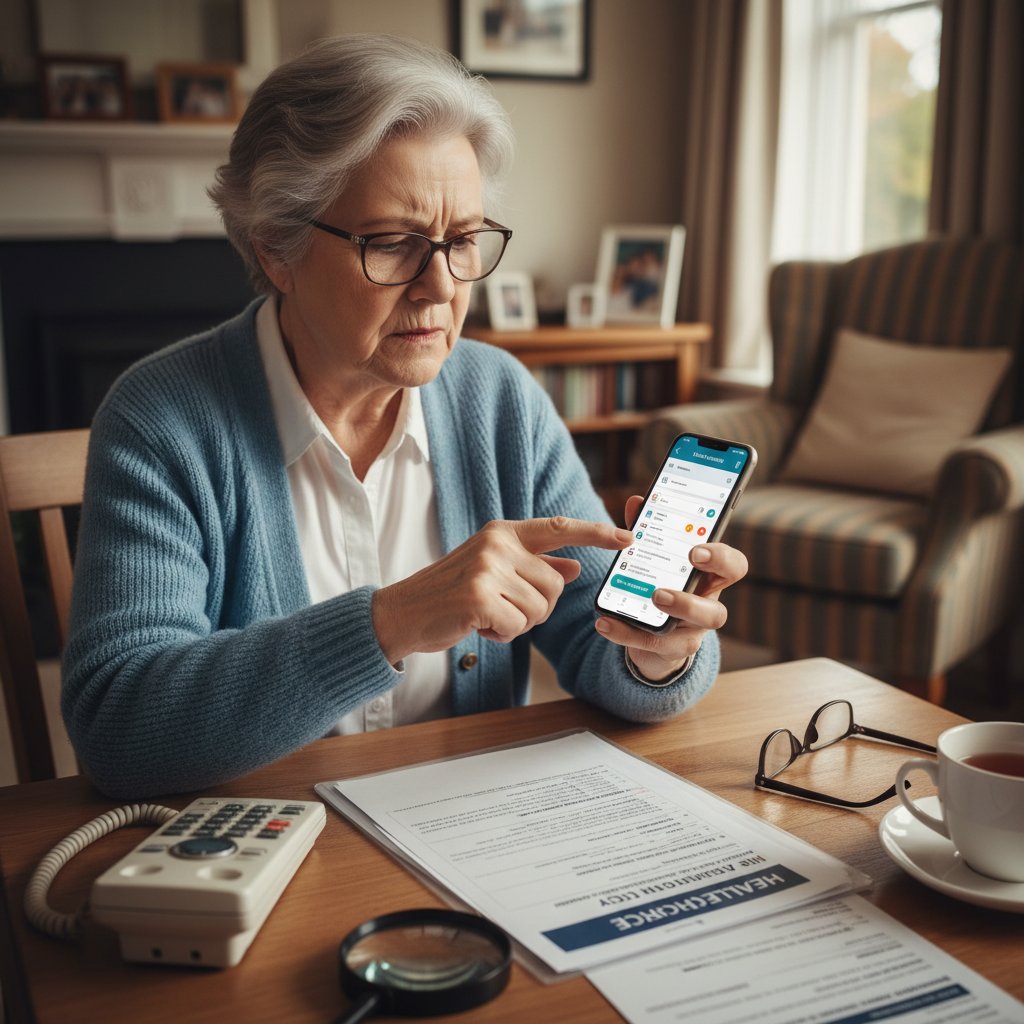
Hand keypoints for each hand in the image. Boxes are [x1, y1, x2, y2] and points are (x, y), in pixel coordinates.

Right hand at [373, 517, 632, 662]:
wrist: (402, 612)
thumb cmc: (450, 594)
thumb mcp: (494, 571)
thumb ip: (534, 566)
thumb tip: (573, 567)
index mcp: (503, 532)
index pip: (560, 528)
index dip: (597, 533)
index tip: (628, 537)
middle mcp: (498, 544)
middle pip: (555, 585)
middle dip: (535, 607)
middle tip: (500, 608)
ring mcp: (487, 568)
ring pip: (540, 609)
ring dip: (517, 623)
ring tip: (485, 614)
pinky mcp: (479, 596)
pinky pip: (518, 626)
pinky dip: (502, 634)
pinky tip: (477, 625)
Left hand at [595, 494, 747, 681]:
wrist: (655, 628)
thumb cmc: (663, 580)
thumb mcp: (657, 555)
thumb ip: (650, 529)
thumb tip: (638, 502)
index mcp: (709, 579)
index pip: (733, 567)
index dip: (720, 559)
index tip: (695, 551)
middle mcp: (706, 607)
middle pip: (716, 611)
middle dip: (690, 602)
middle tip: (660, 592)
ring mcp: (691, 633)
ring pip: (690, 638)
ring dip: (665, 622)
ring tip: (643, 604)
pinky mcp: (669, 649)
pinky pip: (653, 646)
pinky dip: (627, 634)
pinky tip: (605, 622)